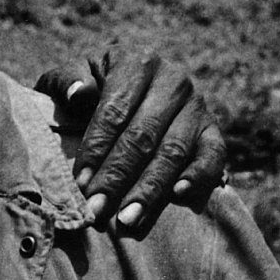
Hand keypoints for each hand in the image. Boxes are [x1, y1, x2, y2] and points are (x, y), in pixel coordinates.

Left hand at [36, 48, 227, 229]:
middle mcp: (173, 80)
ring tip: (128, 218)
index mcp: (136, 61)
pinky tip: (178, 196)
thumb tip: (78, 93)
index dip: (97, 149)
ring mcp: (197, 104)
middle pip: (143, 135)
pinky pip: (213, 154)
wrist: (126, 89)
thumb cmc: (89, 88)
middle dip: (118, 177)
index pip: (114, 111)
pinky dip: (198, 175)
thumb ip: (66, 81)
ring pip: (174, 150)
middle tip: (97, 210)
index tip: (80, 183)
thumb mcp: (72, 77)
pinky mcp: (212, 128)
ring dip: (150, 188)